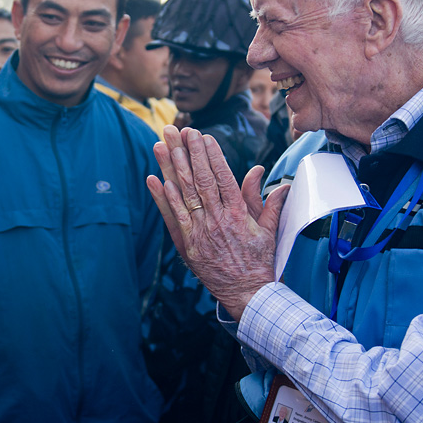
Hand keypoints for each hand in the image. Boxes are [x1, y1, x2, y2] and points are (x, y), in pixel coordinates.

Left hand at [146, 126, 288, 319]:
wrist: (247, 292)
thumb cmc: (258, 260)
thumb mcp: (267, 228)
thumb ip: (264, 199)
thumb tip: (261, 172)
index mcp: (238, 213)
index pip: (222, 176)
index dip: (211, 155)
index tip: (203, 136)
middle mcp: (217, 219)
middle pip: (199, 179)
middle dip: (188, 152)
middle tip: (179, 130)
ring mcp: (200, 232)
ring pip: (183, 193)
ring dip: (170, 167)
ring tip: (161, 145)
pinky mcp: (187, 244)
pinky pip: (173, 217)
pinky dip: (162, 198)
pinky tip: (154, 179)